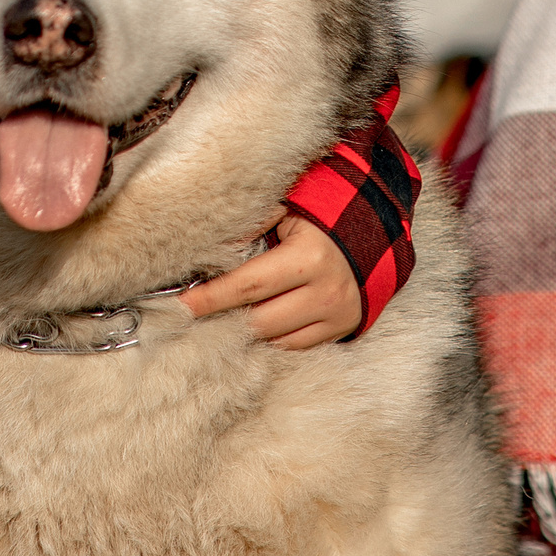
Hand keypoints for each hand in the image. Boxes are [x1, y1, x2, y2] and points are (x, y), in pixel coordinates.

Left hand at [177, 216, 361, 349]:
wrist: (375, 231)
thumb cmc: (321, 216)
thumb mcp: (289, 209)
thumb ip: (253, 224)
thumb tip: (214, 247)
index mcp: (308, 257)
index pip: (247, 284)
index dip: (210, 297)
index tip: (180, 305)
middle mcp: (325, 291)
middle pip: (259, 320)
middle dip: (224, 318)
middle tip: (196, 314)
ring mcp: (337, 314)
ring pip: (276, 338)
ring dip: (247, 330)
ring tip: (226, 317)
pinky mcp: (343, 328)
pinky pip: (296, 346)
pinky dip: (272, 337)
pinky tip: (257, 324)